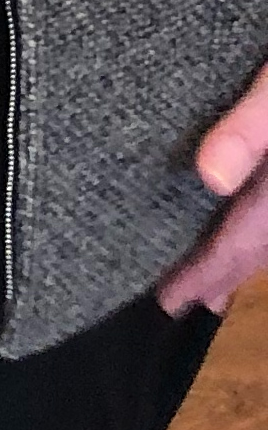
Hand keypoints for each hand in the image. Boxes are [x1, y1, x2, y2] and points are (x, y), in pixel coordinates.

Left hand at [158, 58, 267, 317]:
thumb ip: (251, 126)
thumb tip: (210, 179)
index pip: (245, 237)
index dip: (208, 271)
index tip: (170, 300)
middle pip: (263, 244)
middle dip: (223, 273)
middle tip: (182, 303)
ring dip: (245, 254)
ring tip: (214, 279)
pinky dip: (261, 225)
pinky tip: (246, 213)